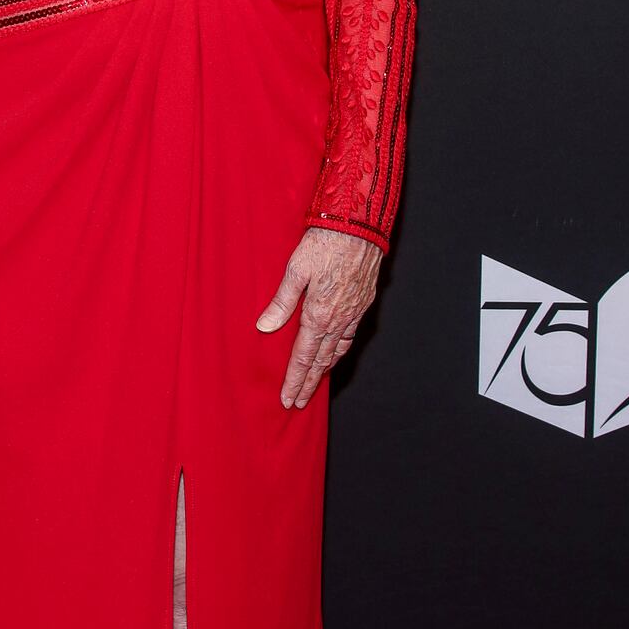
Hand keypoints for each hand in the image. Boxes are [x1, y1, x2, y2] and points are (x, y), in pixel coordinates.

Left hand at [256, 229, 382, 409]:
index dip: (295, 379)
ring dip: (325, 370)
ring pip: (338, 351)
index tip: (287, 399)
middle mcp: (338, 319)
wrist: (360, 226)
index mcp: (319, 314)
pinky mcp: (363, 303)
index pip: (304, 357)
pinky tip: (336, 354)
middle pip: (321, 361)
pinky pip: (351, 336)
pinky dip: (341, 351)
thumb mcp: (295, 269)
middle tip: (298, 402)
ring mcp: (354, 313)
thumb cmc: (325, 242)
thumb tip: (265, 327)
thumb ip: (281, 302)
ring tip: (314, 385)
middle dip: (309, 384)